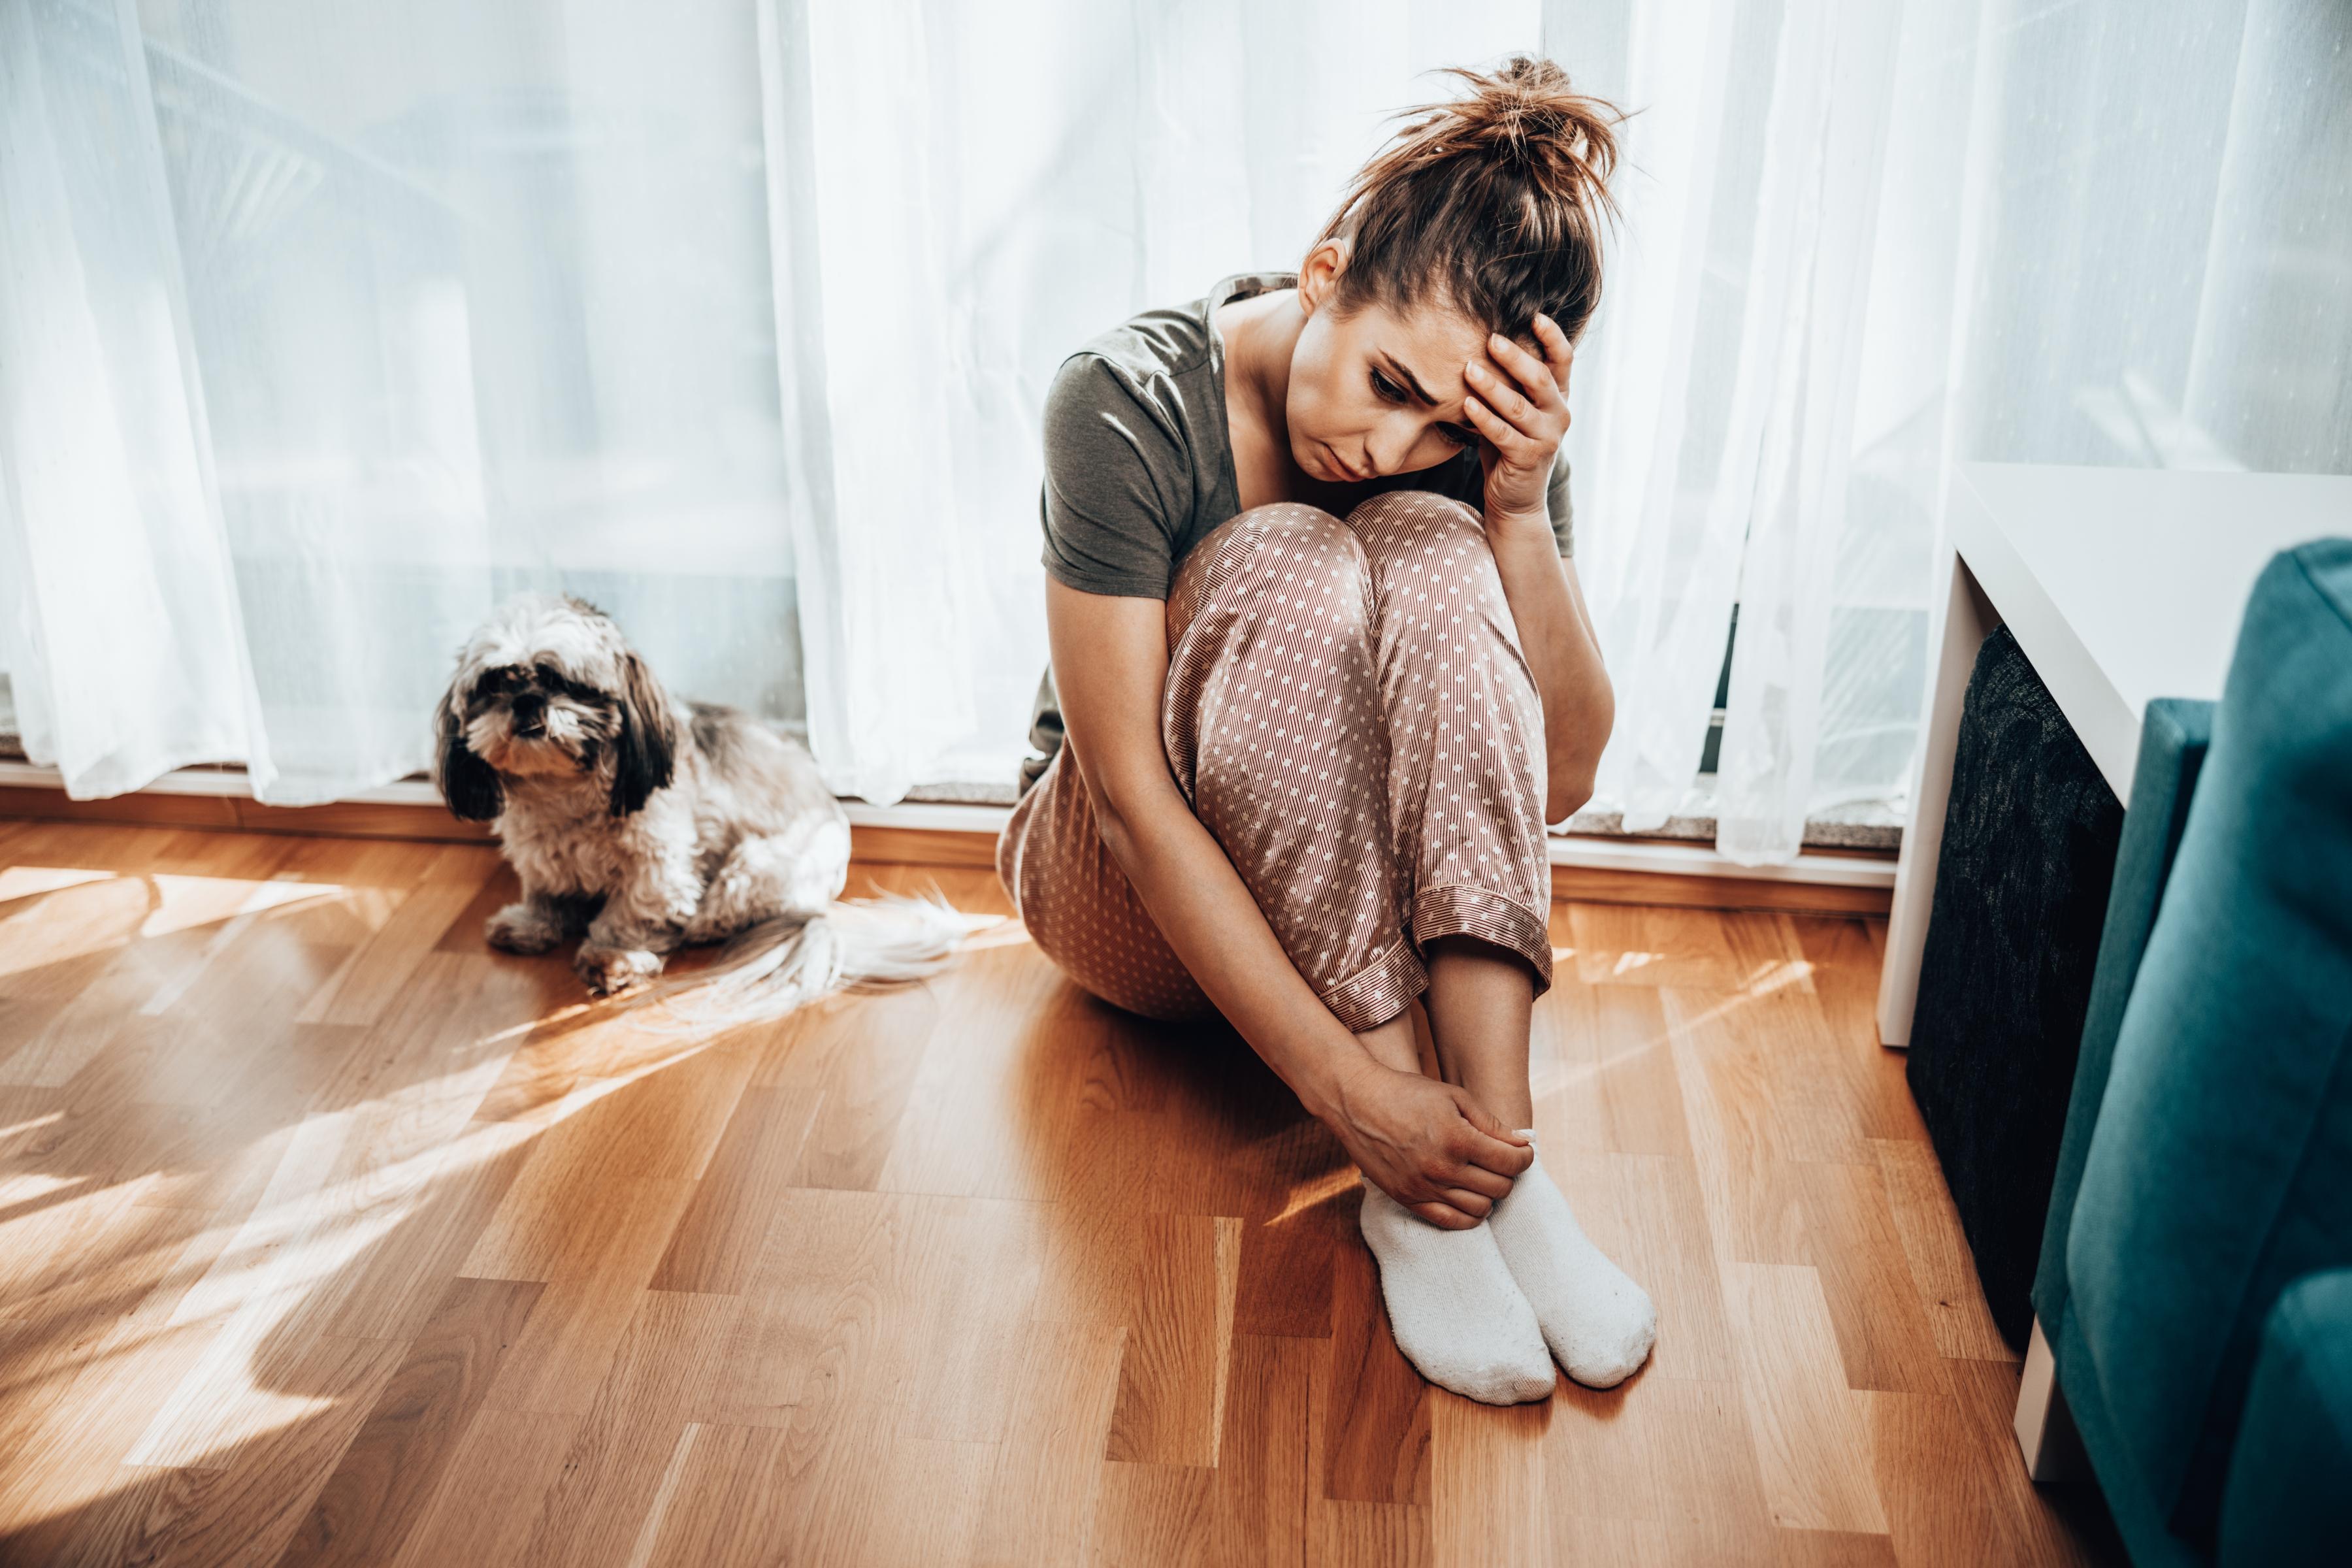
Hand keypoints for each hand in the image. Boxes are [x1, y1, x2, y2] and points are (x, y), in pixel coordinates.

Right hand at [1324, 1057, 1533, 1228]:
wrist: (1357, 1102)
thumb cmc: (1407, 1092)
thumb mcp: (1454, 1096)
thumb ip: (1490, 1123)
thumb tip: (1520, 1144)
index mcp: (1458, 1138)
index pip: (1511, 1162)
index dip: (1524, 1156)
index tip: (1521, 1150)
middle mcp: (1442, 1168)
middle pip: (1500, 1188)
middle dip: (1508, 1173)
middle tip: (1501, 1160)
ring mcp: (1424, 1187)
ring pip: (1480, 1209)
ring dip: (1490, 1193)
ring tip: (1483, 1176)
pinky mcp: (1407, 1199)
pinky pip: (1451, 1221)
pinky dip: (1469, 1215)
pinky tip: (1468, 1196)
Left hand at [1462, 313, 1573, 524]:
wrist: (1516, 498)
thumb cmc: (1510, 445)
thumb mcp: (1516, 411)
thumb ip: (1511, 384)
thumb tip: (1482, 344)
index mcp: (1558, 397)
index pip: (1563, 361)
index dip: (1553, 337)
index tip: (1535, 316)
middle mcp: (1559, 414)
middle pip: (1539, 378)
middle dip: (1514, 357)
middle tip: (1491, 339)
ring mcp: (1546, 438)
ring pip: (1518, 406)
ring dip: (1491, 386)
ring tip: (1468, 368)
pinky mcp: (1527, 458)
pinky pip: (1503, 434)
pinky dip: (1483, 418)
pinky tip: (1466, 404)